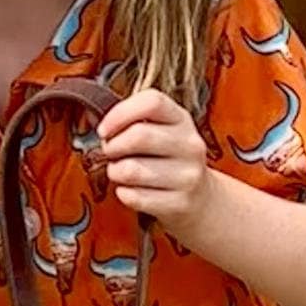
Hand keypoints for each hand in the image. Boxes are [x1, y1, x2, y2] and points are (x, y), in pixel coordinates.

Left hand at [98, 86, 210, 228]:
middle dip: (113, 146)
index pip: (152, 102)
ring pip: (132, 169)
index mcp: (182, 119)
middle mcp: (189, 145)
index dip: (120, 113)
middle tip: (110, 153)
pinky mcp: (180, 203)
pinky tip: (132, 190)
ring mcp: (188, 175)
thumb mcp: (163, 131)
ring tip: (120, 172)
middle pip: (138, 135)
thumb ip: (136, 121)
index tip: (105, 129)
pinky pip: (134, 196)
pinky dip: (124, 194)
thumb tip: (104, 129)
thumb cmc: (169, 161)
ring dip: (115, 172)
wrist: (202, 199)